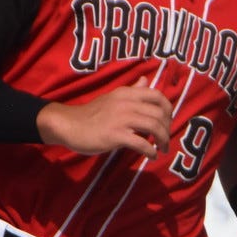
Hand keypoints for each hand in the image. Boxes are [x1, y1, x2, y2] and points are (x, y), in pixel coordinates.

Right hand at [37, 79, 171, 157]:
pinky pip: (141, 143)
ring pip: (154, 126)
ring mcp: (121, 118)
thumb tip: (145, 80)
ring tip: (162, 149)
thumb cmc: (92, 114)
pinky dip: (150, 151)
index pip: (157, 95)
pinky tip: (151, 156)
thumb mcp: (113, 98)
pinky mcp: (115, 135)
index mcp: (127, 93)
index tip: (167, 122)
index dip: (168, 110)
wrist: (69, 125)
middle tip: (165, 140)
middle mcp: (126, 103)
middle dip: (167, 129)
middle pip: (159, 113)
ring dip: (163, 140)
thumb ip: (132, 91)